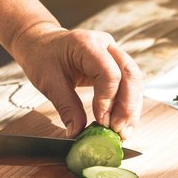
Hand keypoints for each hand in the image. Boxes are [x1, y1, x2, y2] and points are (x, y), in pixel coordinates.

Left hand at [11, 23, 142, 139]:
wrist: (42, 45)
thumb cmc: (43, 58)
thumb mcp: (49, 83)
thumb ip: (66, 107)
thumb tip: (77, 132)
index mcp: (87, 44)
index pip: (109, 73)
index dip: (108, 100)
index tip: (102, 122)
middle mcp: (106, 45)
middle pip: (130, 75)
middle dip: (127, 107)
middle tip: (119, 131)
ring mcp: (114, 53)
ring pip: (135, 81)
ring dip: (132, 109)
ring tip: (124, 132)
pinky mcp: (116, 65)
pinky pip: (129, 85)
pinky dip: (128, 106)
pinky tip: (123, 123)